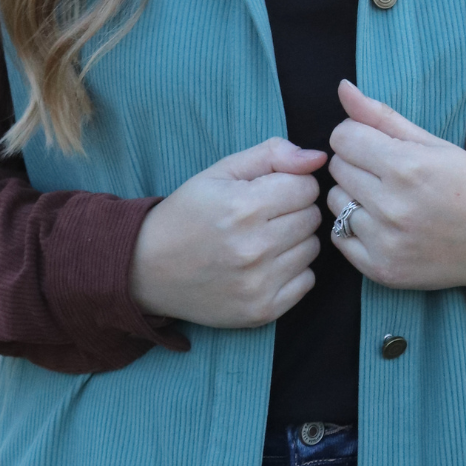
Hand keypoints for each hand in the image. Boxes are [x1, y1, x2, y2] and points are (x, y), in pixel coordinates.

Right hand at [130, 138, 324, 328]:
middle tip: (262, 218)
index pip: (307, 187)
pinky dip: (292, 272)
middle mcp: (254, 247)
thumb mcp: (220, 172)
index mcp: (243, 207)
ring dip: (294, 242)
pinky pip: (307, 281)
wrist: (146, 269)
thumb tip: (319, 158)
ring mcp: (259, 283)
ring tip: (261, 241)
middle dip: (293, 211)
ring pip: (312, 249)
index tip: (268, 193)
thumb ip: (272, 155)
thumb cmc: (187, 215)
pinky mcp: (262, 311)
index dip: (290, 185)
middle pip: (312, 218)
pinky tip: (263, 266)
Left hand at [326, 81, 465, 296]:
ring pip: (334, 202)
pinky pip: (338, 237)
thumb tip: (343, 88)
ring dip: (352, 196)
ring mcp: (386, 241)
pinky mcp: (381, 269)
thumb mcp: (434, 144)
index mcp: (407, 166)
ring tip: (386, 200)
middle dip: (356, 164)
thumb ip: (382, 117)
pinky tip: (382, 225)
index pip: (343, 138)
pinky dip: (353, 228)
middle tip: (387, 174)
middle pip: (337, 168)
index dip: (356, 136)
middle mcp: (393, 206)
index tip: (376, 145)